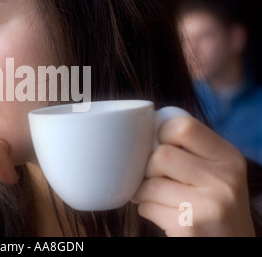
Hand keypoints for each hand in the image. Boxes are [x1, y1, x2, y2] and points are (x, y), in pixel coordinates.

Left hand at [131, 117, 254, 236]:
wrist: (231, 247)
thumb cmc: (213, 205)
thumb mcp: (217, 173)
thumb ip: (189, 151)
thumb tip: (140, 136)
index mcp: (229, 158)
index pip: (184, 127)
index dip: (162, 134)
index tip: (160, 145)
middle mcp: (224, 179)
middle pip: (161, 155)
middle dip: (148, 168)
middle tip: (154, 178)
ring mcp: (209, 204)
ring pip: (150, 183)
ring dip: (143, 191)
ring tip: (156, 197)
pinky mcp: (189, 226)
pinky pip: (147, 207)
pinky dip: (146, 209)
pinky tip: (162, 214)